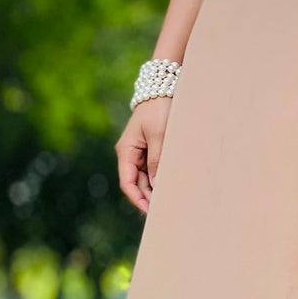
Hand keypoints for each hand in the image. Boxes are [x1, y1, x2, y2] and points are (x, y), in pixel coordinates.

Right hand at [116, 96, 170, 213]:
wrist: (163, 88)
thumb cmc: (159, 109)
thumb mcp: (159, 135)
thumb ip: (157, 160)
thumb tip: (156, 185)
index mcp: (126, 151)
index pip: (127, 181)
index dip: (136, 198)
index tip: (149, 210)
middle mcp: (130, 153)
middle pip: (137, 182)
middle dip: (148, 197)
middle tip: (165, 210)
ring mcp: (140, 152)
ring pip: (146, 177)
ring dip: (155, 189)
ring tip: (170, 201)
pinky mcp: (151, 148)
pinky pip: (153, 168)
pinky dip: (160, 178)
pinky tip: (171, 185)